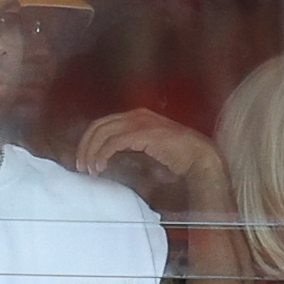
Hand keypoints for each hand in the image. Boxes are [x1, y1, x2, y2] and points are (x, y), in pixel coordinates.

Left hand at [75, 109, 230, 191]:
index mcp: (138, 116)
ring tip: (89, 169)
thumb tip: (113, 157)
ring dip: (91, 151)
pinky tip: (100, 165)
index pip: (104, 123)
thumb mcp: (152, 147)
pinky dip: (103, 154)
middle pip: (98, 126)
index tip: (86, 158)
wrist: (202, 156)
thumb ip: (134, 146)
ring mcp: (140, 122)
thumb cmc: (181, 156)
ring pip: (102, 133)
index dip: (90, 140)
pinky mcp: (142, 133)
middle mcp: (136, 115)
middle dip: (85, 146)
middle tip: (82, 165)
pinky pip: (113, 142)